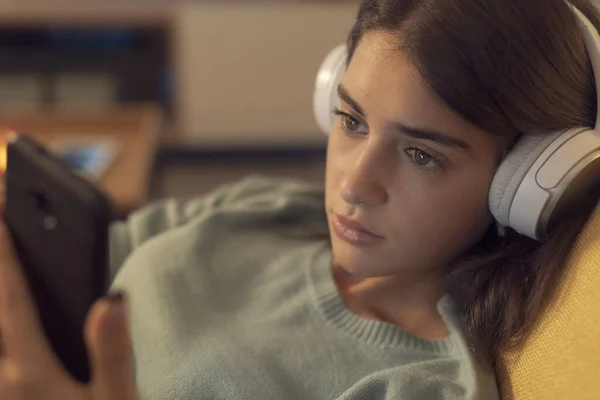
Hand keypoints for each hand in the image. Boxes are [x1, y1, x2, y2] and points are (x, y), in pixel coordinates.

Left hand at [0, 220, 137, 399]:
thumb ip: (113, 353)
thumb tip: (111, 301)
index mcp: (32, 372)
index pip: (12, 299)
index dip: (5, 253)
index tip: (2, 214)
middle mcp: (3, 380)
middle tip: (2, 225)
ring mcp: (0, 391)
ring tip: (6, 263)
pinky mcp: (8, 398)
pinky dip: (1, 319)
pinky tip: (11, 316)